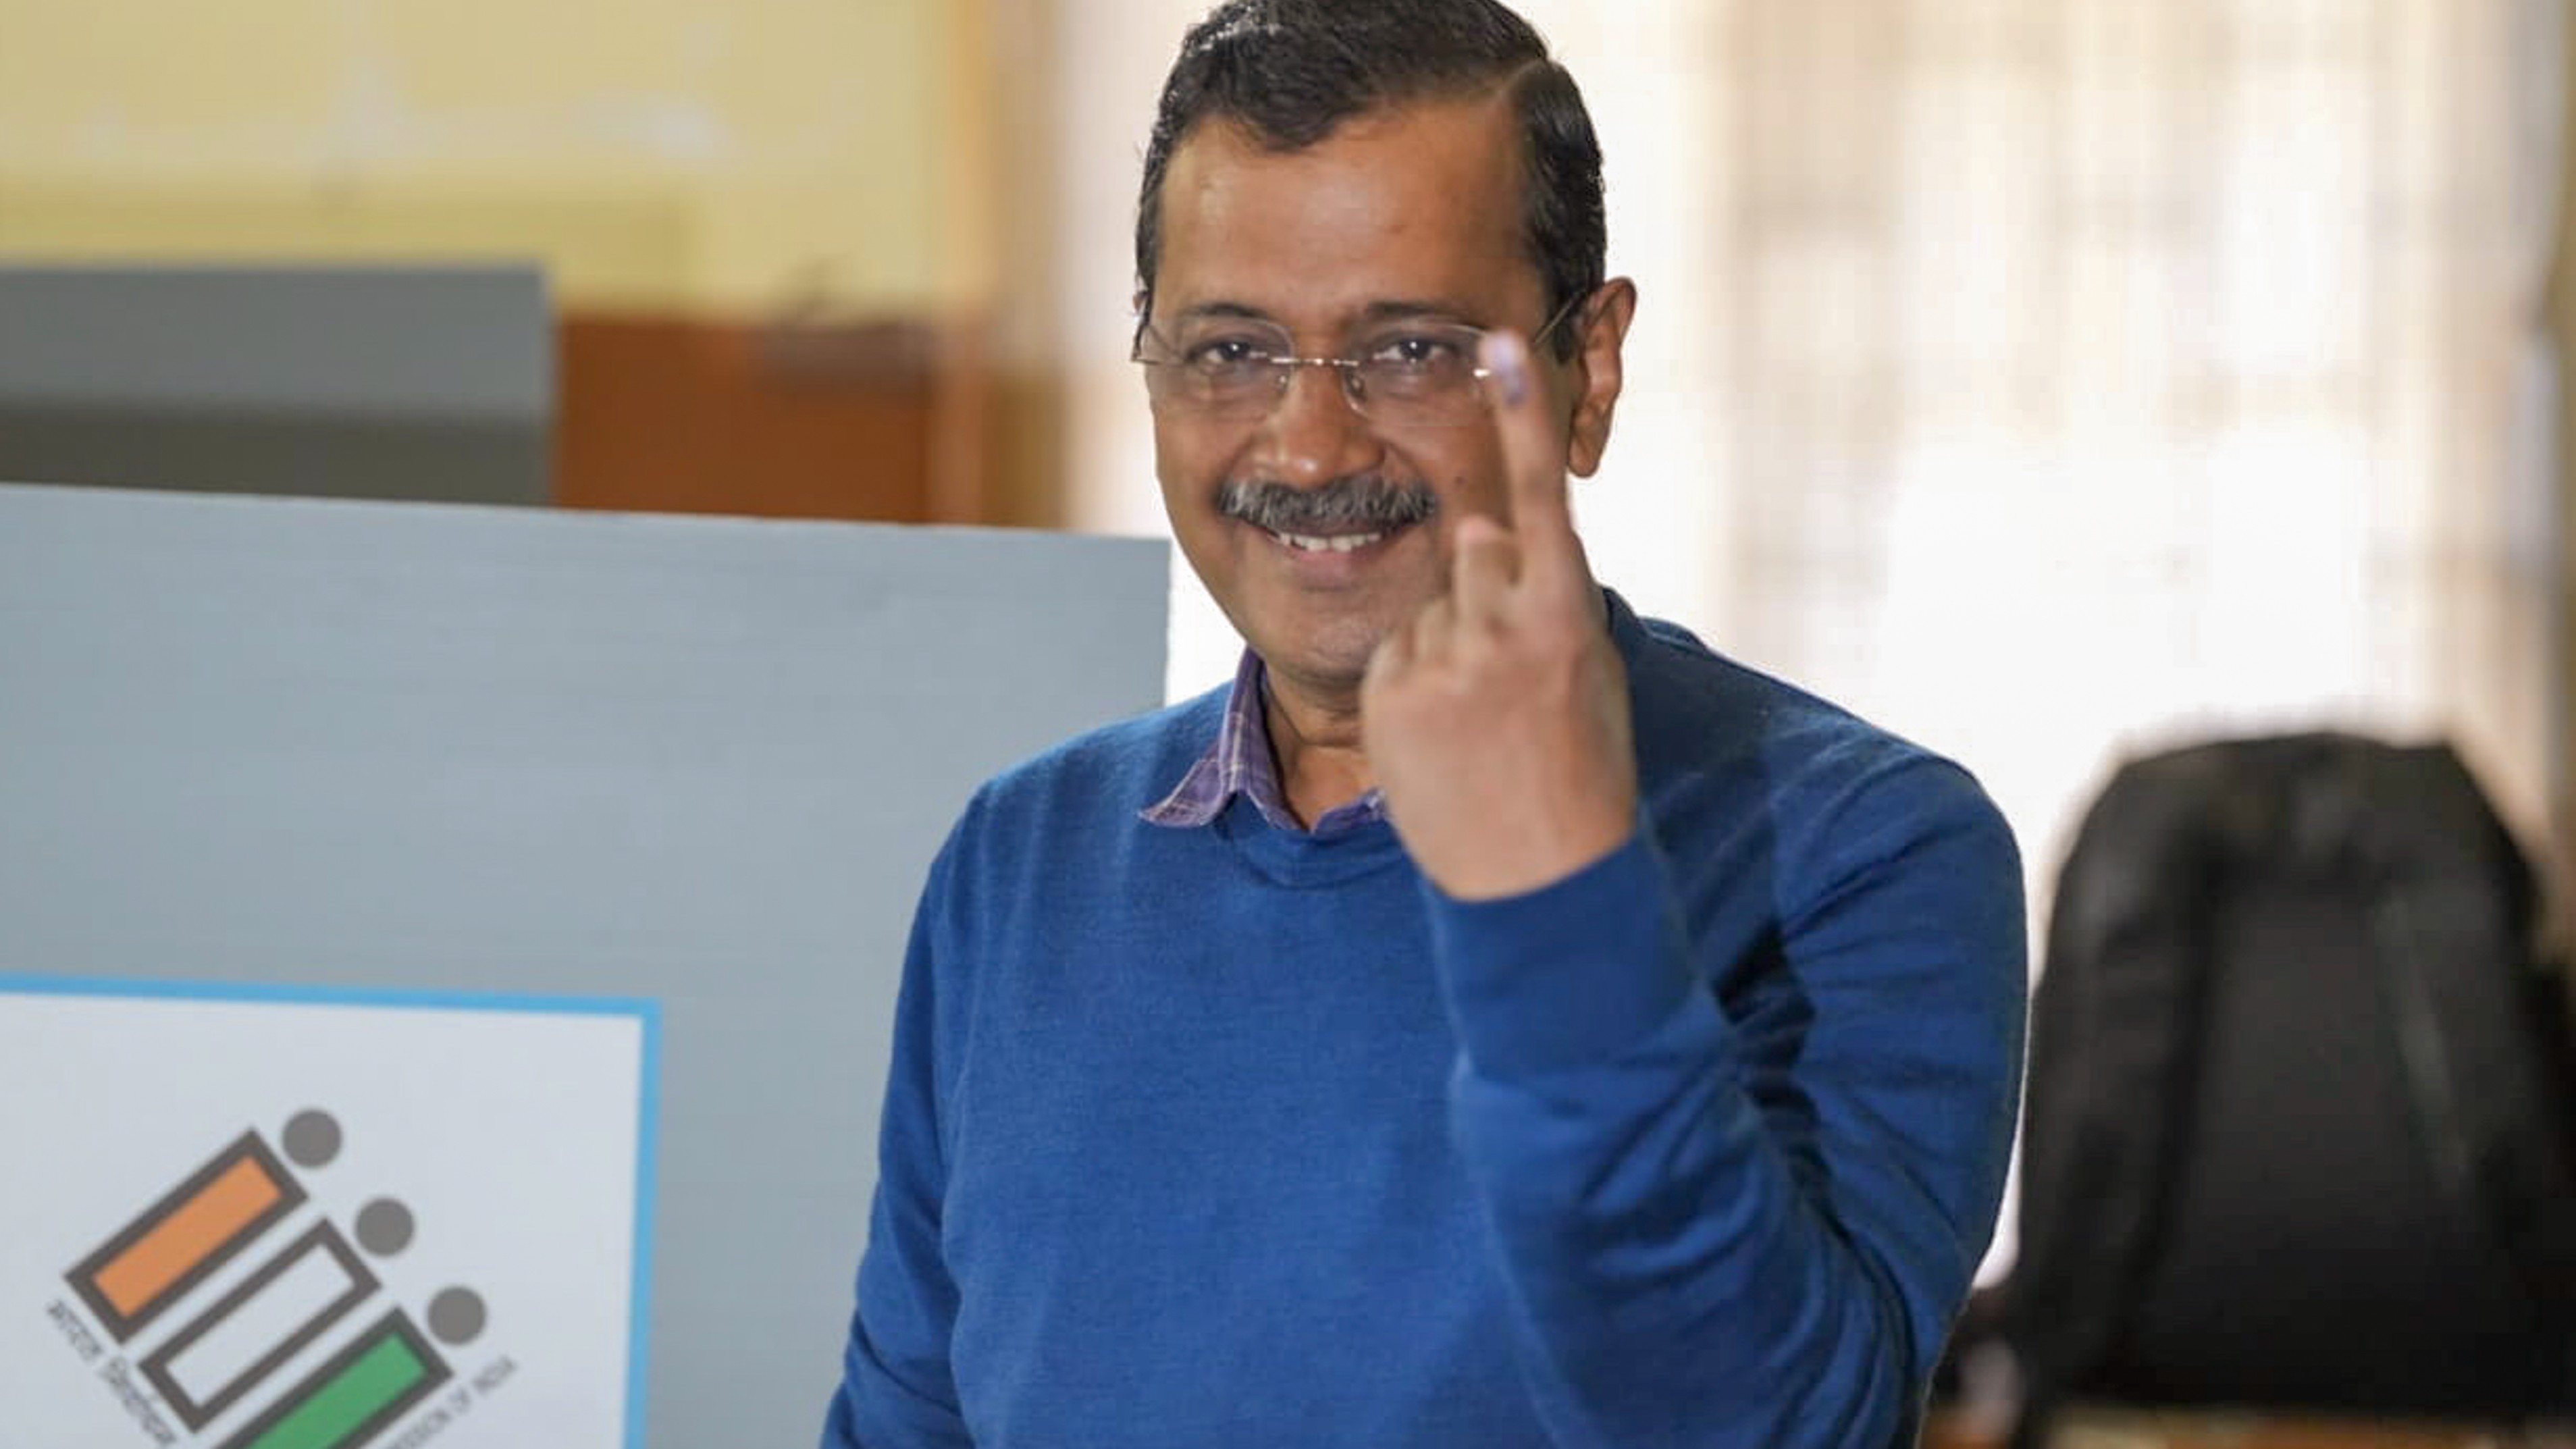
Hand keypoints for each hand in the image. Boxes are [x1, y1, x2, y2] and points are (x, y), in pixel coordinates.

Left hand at [1361, 330, 1637, 899]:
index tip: (1501, 342)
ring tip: (1483, 721)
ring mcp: (1439, 661)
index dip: (1520, 415)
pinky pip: (1399, 652)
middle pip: (1475, 550)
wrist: (1540, 881)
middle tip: (1517, 681)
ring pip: (1433, 605)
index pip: (1539, 496)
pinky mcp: (1390, 695)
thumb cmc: (1580, 769)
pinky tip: (1447, 737)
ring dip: (1451, 644)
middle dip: (1488, 592)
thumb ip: (1539, 594)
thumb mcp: (1588, 672)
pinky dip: (1417, 682)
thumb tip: (1478, 533)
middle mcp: (1499, 627)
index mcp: (1565, 616)